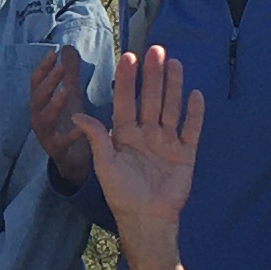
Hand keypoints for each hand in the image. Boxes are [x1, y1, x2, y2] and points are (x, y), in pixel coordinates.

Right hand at [28, 48, 96, 192]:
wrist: (74, 160)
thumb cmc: (70, 123)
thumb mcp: (71, 95)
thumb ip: (69, 73)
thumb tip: (67, 47)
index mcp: (40, 104)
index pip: (35, 83)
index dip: (42, 68)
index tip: (53, 53)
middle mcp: (38, 119)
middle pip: (37, 98)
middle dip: (47, 82)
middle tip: (60, 68)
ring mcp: (46, 136)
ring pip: (44, 119)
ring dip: (53, 104)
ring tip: (65, 91)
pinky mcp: (58, 152)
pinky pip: (61, 142)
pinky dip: (71, 134)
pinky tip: (82, 125)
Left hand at [80, 45, 205, 248]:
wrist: (146, 219)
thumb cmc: (121, 194)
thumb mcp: (104, 164)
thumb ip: (95, 138)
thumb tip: (75, 115)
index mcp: (124, 135)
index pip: (126, 101)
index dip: (128, 80)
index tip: (129, 57)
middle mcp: (146, 134)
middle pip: (150, 98)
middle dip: (153, 75)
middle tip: (156, 50)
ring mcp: (167, 142)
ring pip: (170, 108)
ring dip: (173, 86)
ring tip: (174, 63)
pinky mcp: (185, 154)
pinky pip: (190, 130)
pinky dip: (194, 114)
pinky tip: (195, 94)